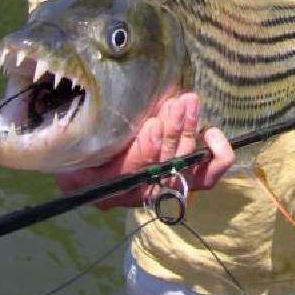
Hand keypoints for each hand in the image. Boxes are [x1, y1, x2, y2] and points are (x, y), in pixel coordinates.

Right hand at [56, 92, 233, 208]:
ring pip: (184, 166)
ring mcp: (163, 186)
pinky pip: (207, 176)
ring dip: (188, 130)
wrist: (89, 158)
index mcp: (105, 187)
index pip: (131, 175)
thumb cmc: (82, 145)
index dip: (146, 151)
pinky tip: (210, 131)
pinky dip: (216, 156)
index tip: (153, 124)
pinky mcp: (184, 178)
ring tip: (189, 101)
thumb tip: (98, 112)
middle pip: (162, 169)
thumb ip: (90, 136)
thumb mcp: (78, 141)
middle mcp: (136, 192)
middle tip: (177, 103)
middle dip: (172, 132)